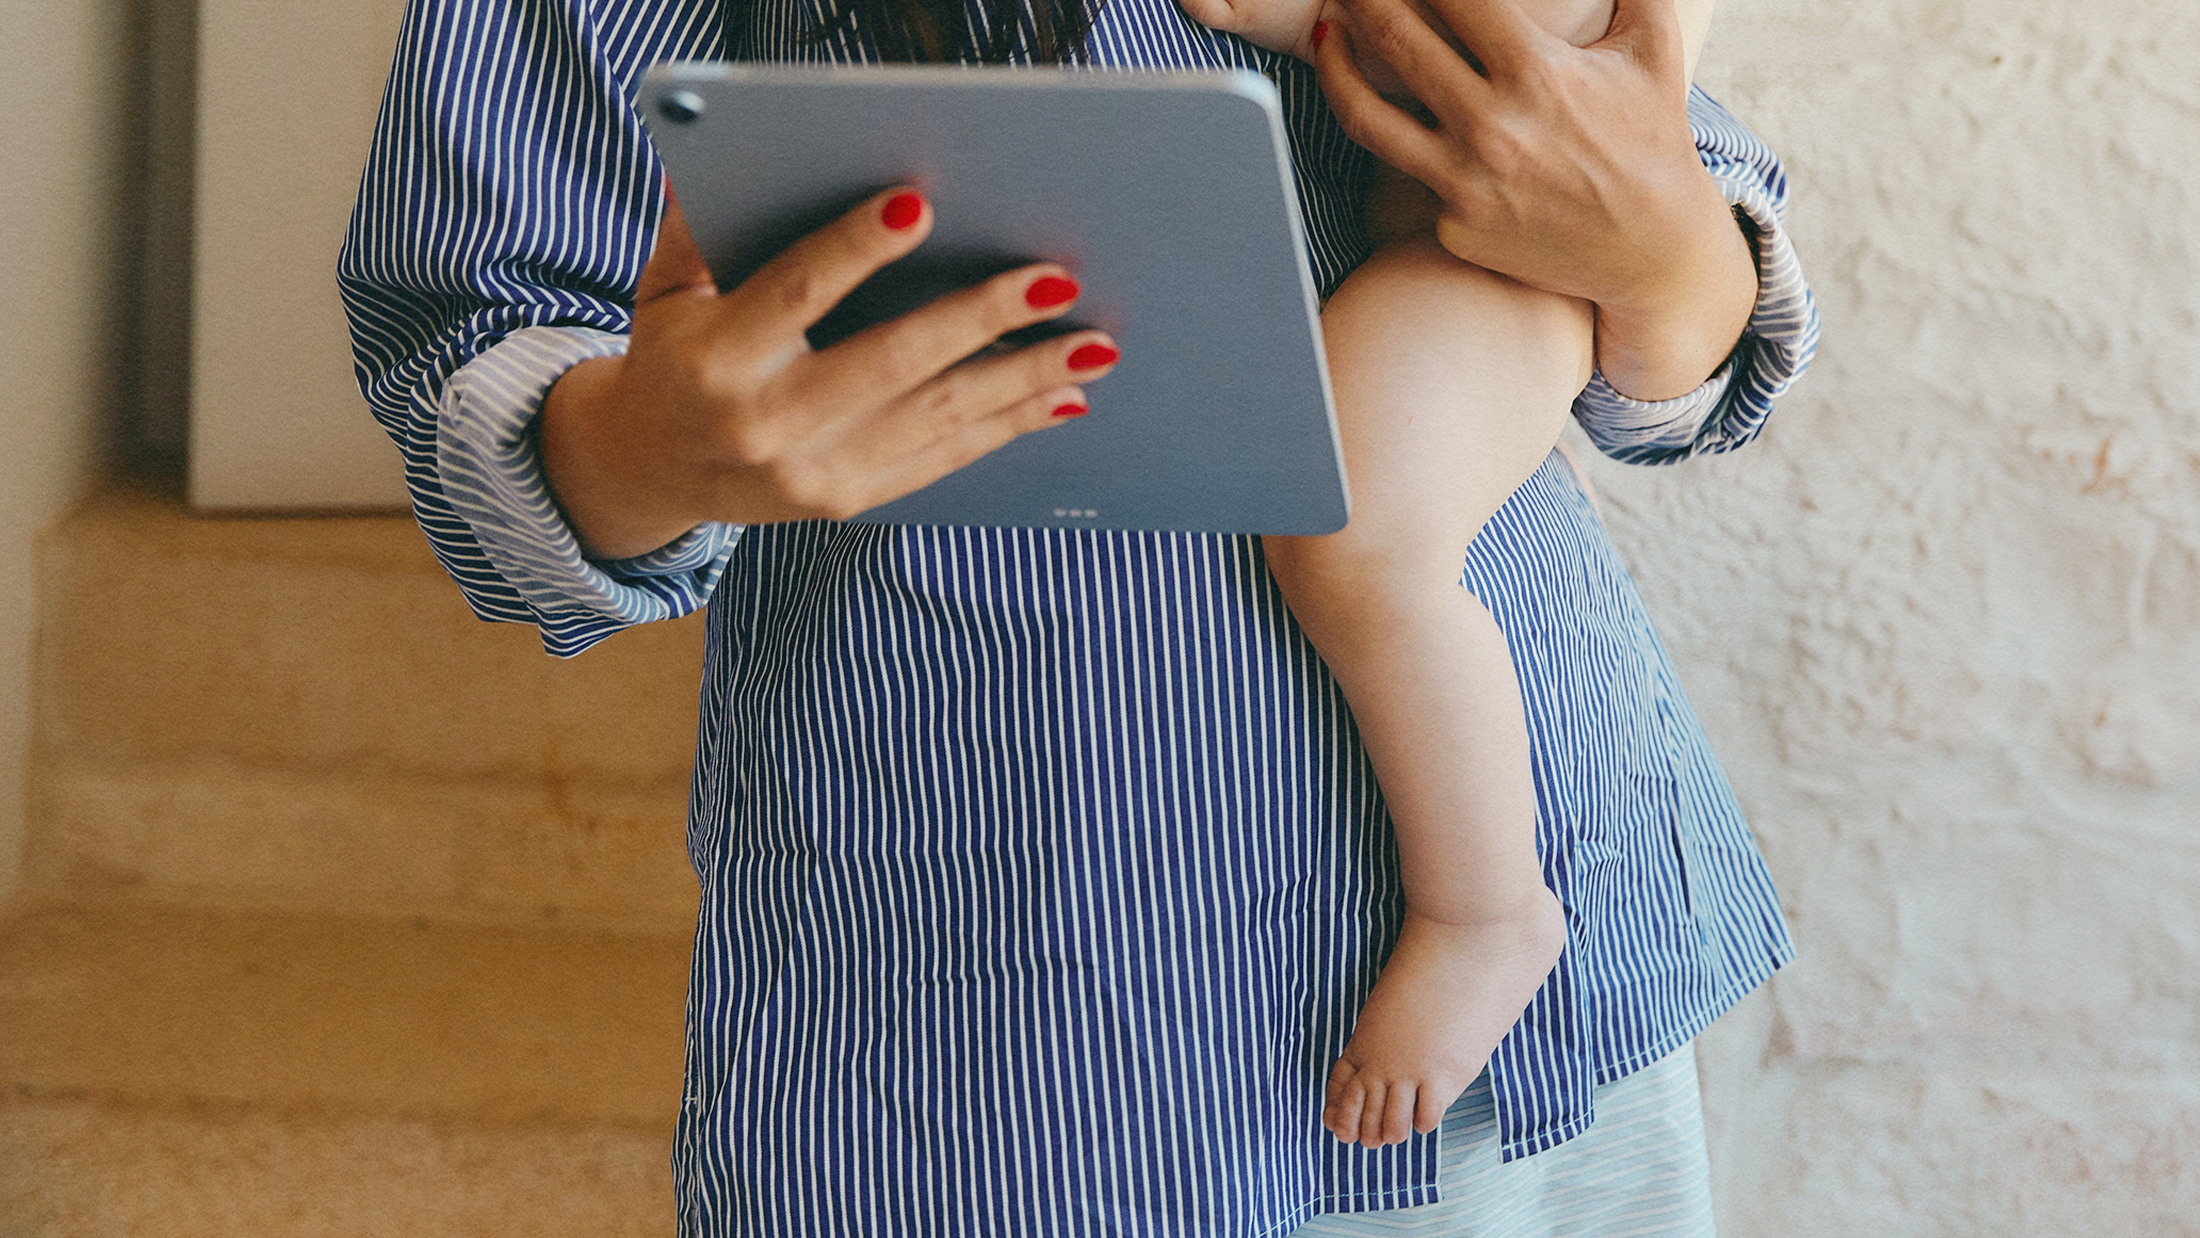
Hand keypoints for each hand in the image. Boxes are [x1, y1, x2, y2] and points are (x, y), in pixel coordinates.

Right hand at [540, 187, 1120, 557]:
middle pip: (889, 363)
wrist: (653, 467)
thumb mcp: (665, 289)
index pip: (796, 293)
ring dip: (1021, 379)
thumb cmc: (674, 356)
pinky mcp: (849, 500)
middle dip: (979, 319)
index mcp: (718, 359)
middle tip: (1054, 282)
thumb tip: (726, 155)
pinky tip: (1059, 398)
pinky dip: (1006, 427)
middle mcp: (767, 423)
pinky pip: (942, 459)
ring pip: (935, 418)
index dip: (855, 248)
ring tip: (1090, 345)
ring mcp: (814, 472)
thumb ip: (698, 228)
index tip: (919, 204)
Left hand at [1315, 0, 1756, 398]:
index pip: (1453, 0)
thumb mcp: (1653, 48)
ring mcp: (1466, 181)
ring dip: (1334, 66)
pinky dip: (1397, 135)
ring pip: (1366, 114)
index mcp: (1536, 73)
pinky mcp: (1453, 225)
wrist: (1654, 251)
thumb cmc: (1653, 140)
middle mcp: (1492, 127)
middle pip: (1396, 41)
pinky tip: (1386, 107)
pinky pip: (1408, 170)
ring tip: (1325, 35)